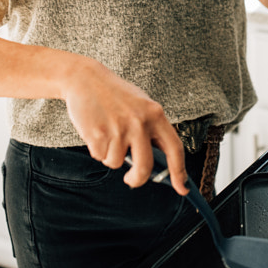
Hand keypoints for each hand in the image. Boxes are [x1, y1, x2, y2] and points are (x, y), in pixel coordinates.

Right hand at [60, 58, 188, 195]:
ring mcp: (119, 129)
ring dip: (110, 156)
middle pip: (145, 167)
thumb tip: (157, 164)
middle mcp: (140, 123)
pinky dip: (96, 150)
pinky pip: (100, 157)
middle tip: (131, 179)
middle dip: (136, 179)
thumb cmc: (115, 95)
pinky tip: (96, 131)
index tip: (182, 189)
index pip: (175, 149)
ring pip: (117, 163)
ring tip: (107, 134)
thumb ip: (151, 130)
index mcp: (155, 114)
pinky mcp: (98, 134)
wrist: (85, 79)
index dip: (179, 172)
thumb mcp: (141, 106)